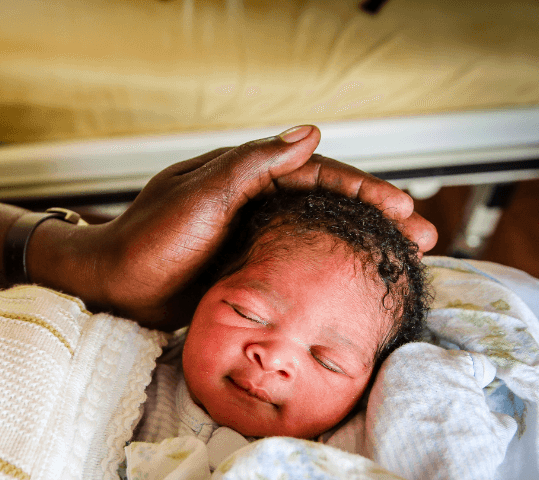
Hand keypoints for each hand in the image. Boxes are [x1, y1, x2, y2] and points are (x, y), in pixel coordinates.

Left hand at [66, 125, 435, 328]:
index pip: (318, 176)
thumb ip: (253, 165)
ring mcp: (251, 238)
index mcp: (246, 176)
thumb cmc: (149, 238)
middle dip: (378, 220)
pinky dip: (328, 274)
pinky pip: (296, 267)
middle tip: (427, 240)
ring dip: (360, 248)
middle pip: (328, 206)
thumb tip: (310, 131)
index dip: (365, 191)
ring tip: (407, 264)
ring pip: (317, 238)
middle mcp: (253, 203)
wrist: (112, 285)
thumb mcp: (201, 196)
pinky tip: (355, 288)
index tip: (406, 209)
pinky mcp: (244, 271)